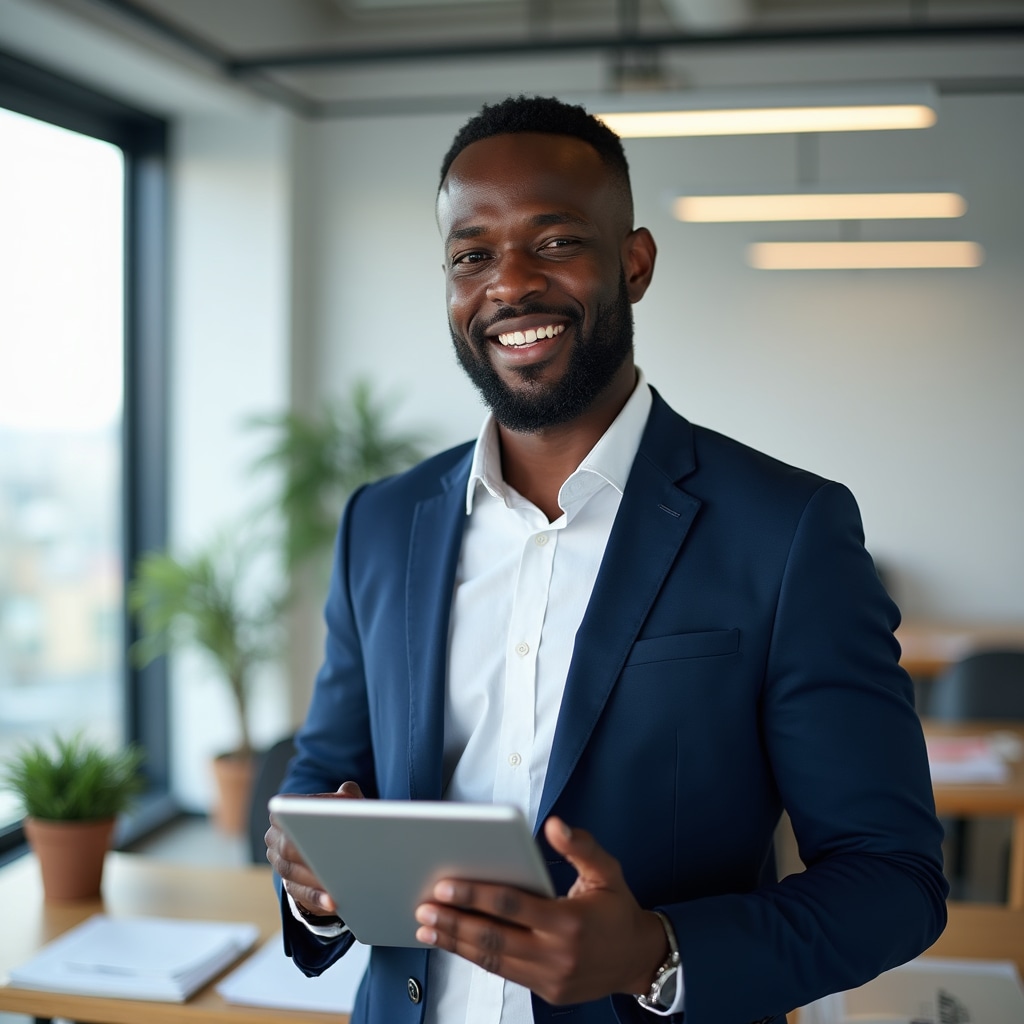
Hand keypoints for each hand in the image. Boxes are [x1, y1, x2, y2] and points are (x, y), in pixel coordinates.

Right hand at [265, 780, 364, 917]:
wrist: (325, 848)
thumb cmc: (336, 821)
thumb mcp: (341, 805)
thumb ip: (346, 795)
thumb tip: (349, 792)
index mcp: (283, 814)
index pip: (285, 811)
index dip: (302, 815)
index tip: (319, 819)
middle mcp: (275, 840)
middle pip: (288, 845)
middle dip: (309, 850)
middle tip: (332, 854)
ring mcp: (281, 865)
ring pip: (293, 872)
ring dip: (314, 878)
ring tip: (336, 880)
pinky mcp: (291, 888)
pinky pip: (301, 894)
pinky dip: (317, 898)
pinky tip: (333, 901)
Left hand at [414, 816, 667, 1004]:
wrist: (640, 959)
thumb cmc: (619, 909)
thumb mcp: (607, 870)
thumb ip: (581, 846)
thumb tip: (554, 825)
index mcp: (569, 921)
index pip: (511, 906)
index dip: (475, 895)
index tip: (445, 885)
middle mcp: (557, 954)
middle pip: (494, 937)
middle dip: (454, 921)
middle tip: (424, 907)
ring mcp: (550, 977)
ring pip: (493, 960)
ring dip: (456, 943)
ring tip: (428, 927)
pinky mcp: (547, 991)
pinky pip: (504, 973)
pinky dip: (476, 957)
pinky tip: (455, 943)